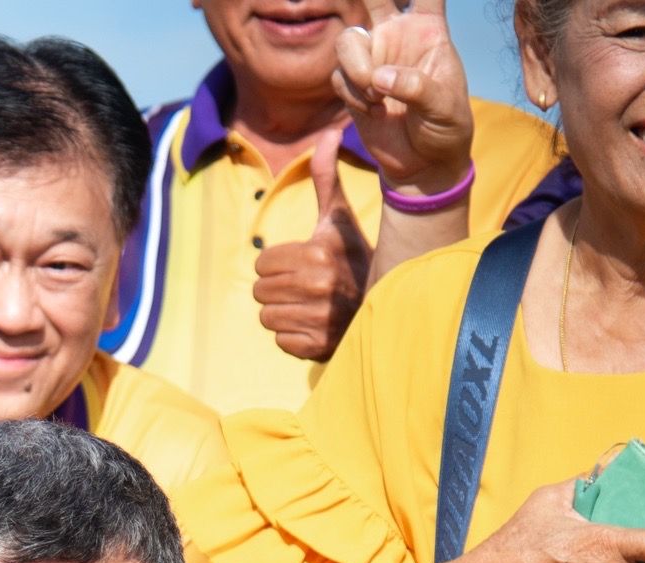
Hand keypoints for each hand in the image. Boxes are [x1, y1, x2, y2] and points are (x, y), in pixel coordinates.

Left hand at [254, 127, 373, 362]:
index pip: (262, 263)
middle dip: (277, 287)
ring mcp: (317, 321)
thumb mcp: (340, 218)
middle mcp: (317, 288)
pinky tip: (314, 324)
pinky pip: (280, 341)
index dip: (278, 263)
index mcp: (317, 255)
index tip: (303, 263)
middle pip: (259, 291)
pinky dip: (293, 336)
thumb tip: (328, 132)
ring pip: (266, 317)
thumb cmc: (354, 256)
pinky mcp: (316, 348)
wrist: (385, 302)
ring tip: (309, 304)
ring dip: (282, 312)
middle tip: (304, 285)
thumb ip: (326, 178)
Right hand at [334, 1, 474, 195]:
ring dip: (357, 70)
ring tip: (376, 96)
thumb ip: (416, 87)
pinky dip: (353, 94)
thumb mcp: (445, 107)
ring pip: (348, 42)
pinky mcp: (355, 83)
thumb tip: (380, 79)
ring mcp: (373, 58)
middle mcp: (398, 36)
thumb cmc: (446, 129)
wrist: (424, 165)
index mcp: (429, 30)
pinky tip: (373, 109)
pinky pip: (340, 77)